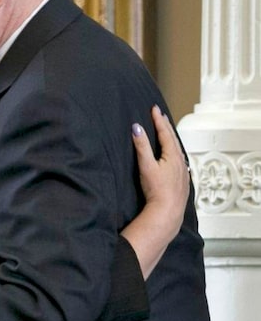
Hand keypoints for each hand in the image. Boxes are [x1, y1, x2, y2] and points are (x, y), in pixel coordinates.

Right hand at [124, 105, 189, 277]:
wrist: (167, 212)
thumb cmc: (157, 190)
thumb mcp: (146, 165)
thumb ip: (141, 146)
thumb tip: (137, 128)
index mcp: (172, 155)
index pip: (165, 133)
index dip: (159, 120)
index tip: (154, 109)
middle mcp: (180, 162)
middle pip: (173, 139)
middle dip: (166, 127)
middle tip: (160, 116)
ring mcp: (183, 172)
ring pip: (177, 150)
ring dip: (171, 139)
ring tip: (166, 132)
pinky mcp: (182, 181)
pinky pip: (179, 160)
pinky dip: (174, 152)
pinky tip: (173, 157)